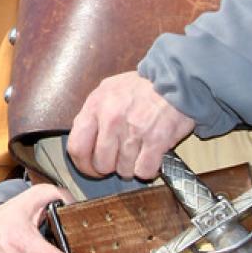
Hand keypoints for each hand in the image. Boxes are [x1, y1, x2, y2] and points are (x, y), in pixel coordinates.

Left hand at [66, 72, 195, 179]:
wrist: (174, 81)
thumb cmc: (140, 88)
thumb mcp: (107, 90)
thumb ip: (92, 114)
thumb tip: (83, 137)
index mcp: (95, 106)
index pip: (77, 147)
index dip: (83, 165)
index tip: (91, 169)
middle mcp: (111, 119)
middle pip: (101, 163)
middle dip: (110, 167)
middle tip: (118, 160)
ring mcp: (134, 131)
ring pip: (124, 170)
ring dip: (130, 167)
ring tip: (137, 152)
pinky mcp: (156, 141)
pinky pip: (144, 171)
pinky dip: (148, 170)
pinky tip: (150, 157)